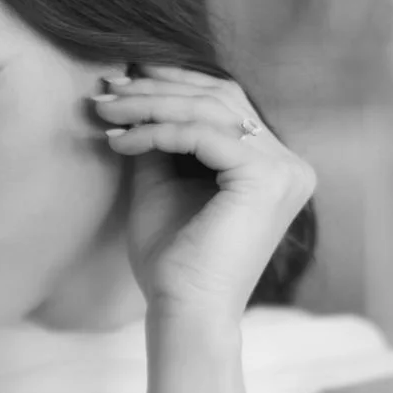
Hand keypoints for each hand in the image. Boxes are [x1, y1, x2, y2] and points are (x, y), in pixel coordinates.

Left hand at [93, 64, 315, 324]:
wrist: (185, 313)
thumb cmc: (172, 263)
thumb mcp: (161, 185)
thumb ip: (160, 139)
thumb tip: (134, 90)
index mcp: (273, 167)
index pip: (226, 103)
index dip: (175, 82)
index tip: (124, 78)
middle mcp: (288, 164)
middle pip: (219, 98)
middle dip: (157, 87)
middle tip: (106, 86)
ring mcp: (283, 169)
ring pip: (209, 109)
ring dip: (150, 104)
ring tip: (104, 109)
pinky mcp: (265, 178)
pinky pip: (201, 135)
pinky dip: (156, 132)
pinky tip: (120, 141)